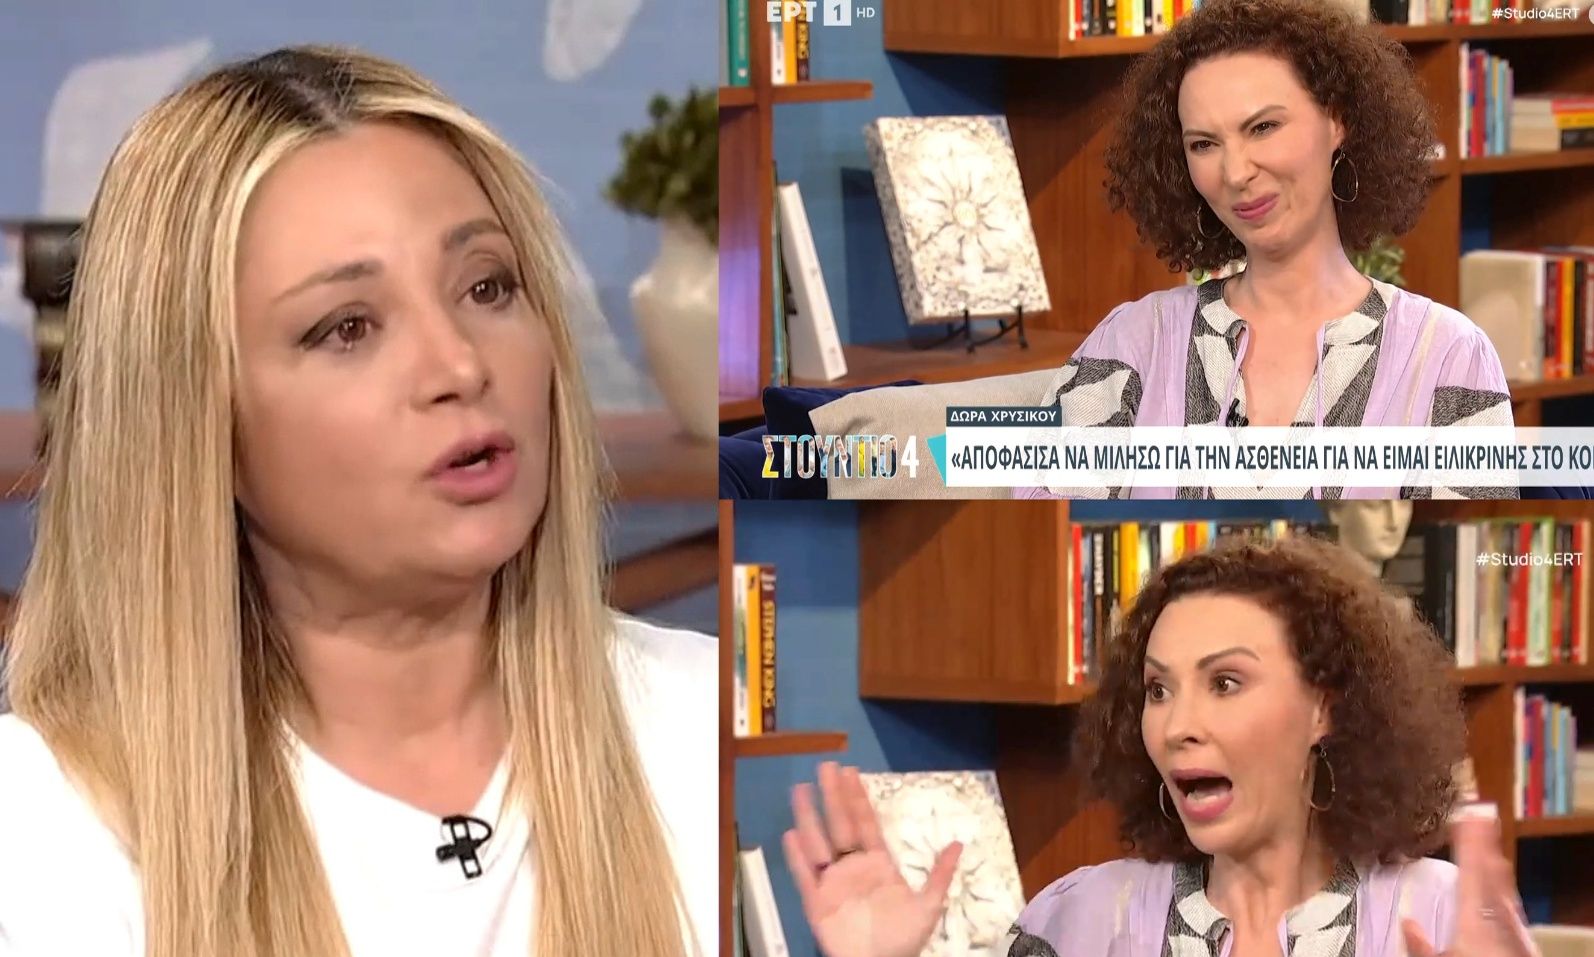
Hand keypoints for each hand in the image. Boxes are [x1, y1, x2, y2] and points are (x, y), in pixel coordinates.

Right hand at [782, 761, 962, 956]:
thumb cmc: (903, 940)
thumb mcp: (929, 906)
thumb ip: (940, 874)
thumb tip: (960, 843)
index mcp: (878, 864)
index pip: (865, 823)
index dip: (857, 797)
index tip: (850, 772)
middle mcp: (852, 867)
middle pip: (840, 824)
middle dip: (833, 796)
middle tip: (825, 767)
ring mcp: (832, 883)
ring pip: (818, 842)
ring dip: (809, 817)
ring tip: (800, 789)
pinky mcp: (816, 902)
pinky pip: (804, 876)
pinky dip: (797, 857)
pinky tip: (790, 835)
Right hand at [1402, 805, 1538, 956]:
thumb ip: (1422, 947)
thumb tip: (1408, 923)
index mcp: (1473, 920)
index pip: (1471, 871)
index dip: (1469, 840)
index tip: (1468, 812)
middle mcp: (1498, 919)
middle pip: (1492, 874)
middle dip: (1486, 843)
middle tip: (1483, 812)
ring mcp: (1514, 931)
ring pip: (1505, 890)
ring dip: (1497, 863)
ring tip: (1491, 842)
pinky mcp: (1521, 943)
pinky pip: (1511, 906)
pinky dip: (1504, 889)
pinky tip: (1503, 890)